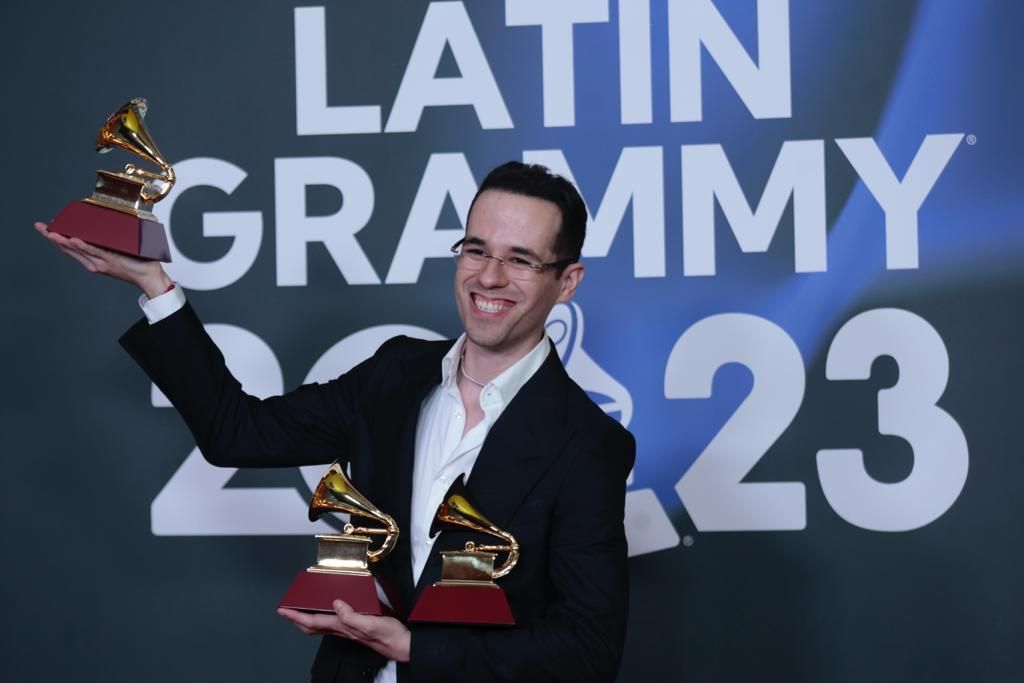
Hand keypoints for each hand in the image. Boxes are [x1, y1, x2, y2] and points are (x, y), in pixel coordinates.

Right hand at [33, 221, 172, 298]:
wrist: (148, 278)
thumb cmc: (136, 265)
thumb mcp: (118, 250)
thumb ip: (109, 241)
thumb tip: (106, 225)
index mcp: (93, 259)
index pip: (71, 248)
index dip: (57, 238)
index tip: (47, 228)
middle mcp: (94, 262)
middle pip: (68, 249)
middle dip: (53, 237)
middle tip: (40, 227)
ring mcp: (101, 261)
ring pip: (78, 250)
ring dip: (63, 241)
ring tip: (51, 232)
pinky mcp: (111, 260)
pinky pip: (95, 252)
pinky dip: (84, 246)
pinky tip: (73, 240)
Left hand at [277, 600, 410, 662]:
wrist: (402, 645)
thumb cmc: (388, 635)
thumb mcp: (371, 623)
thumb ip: (352, 615)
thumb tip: (335, 604)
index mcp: (343, 626)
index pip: (313, 622)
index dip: (296, 616)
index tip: (283, 610)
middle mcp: (342, 629)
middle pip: (312, 627)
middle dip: (296, 619)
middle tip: (286, 610)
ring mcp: (348, 630)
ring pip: (320, 626)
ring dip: (306, 619)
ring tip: (299, 610)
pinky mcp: (355, 627)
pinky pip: (331, 623)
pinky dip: (321, 616)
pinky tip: (326, 611)